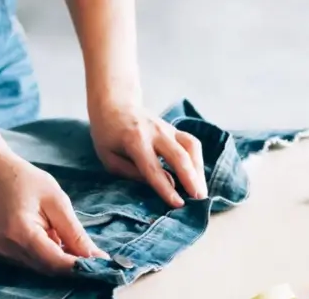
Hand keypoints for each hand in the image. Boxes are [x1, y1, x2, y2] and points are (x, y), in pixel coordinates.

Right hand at [0, 152, 108, 274]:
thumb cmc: (27, 181)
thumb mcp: (58, 202)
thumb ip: (75, 233)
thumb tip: (95, 257)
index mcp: (21, 234)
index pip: (56, 263)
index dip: (80, 267)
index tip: (103, 265)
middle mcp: (7, 250)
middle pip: (49, 269)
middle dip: (73, 265)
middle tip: (93, 255)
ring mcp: (0, 255)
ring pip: (40, 269)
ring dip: (59, 260)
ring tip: (63, 236)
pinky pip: (30, 264)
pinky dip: (46, 257)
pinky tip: (49, 238)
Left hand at [89, 102, 207, 207]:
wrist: (114, 105)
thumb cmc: (108, 135)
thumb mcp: (110, 158)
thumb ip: (133, 173)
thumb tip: (166, 183)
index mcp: (133, 140)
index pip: (152, 168)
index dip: (166, 187)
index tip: (178, 203)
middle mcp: (154, 132)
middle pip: (178, 155)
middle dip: (191, 178)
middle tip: (199, 199)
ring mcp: (167, 128)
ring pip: (191, 147)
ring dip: (199, 170)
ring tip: (201, 191)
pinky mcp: (175, 129)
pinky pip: (192, 144)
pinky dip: (198, 161)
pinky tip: (198, 176)